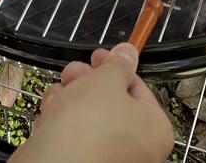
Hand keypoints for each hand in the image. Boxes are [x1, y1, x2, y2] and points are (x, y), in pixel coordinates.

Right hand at [9, 42, 173, 162]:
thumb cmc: (89, 127)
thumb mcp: (107, 81)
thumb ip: (119, 64)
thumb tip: (128, 53)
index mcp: (154, 130)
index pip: (138, 88)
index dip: (116, 67)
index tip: (99, 56)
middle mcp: (136, 149)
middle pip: (111, 103)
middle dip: (88, 82)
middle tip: (75, 72)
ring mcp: (109, 159)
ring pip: (90, 119)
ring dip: (71, 99)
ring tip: (60, 93)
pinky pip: (76, 137)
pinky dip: (63, 123)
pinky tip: (51, 113)